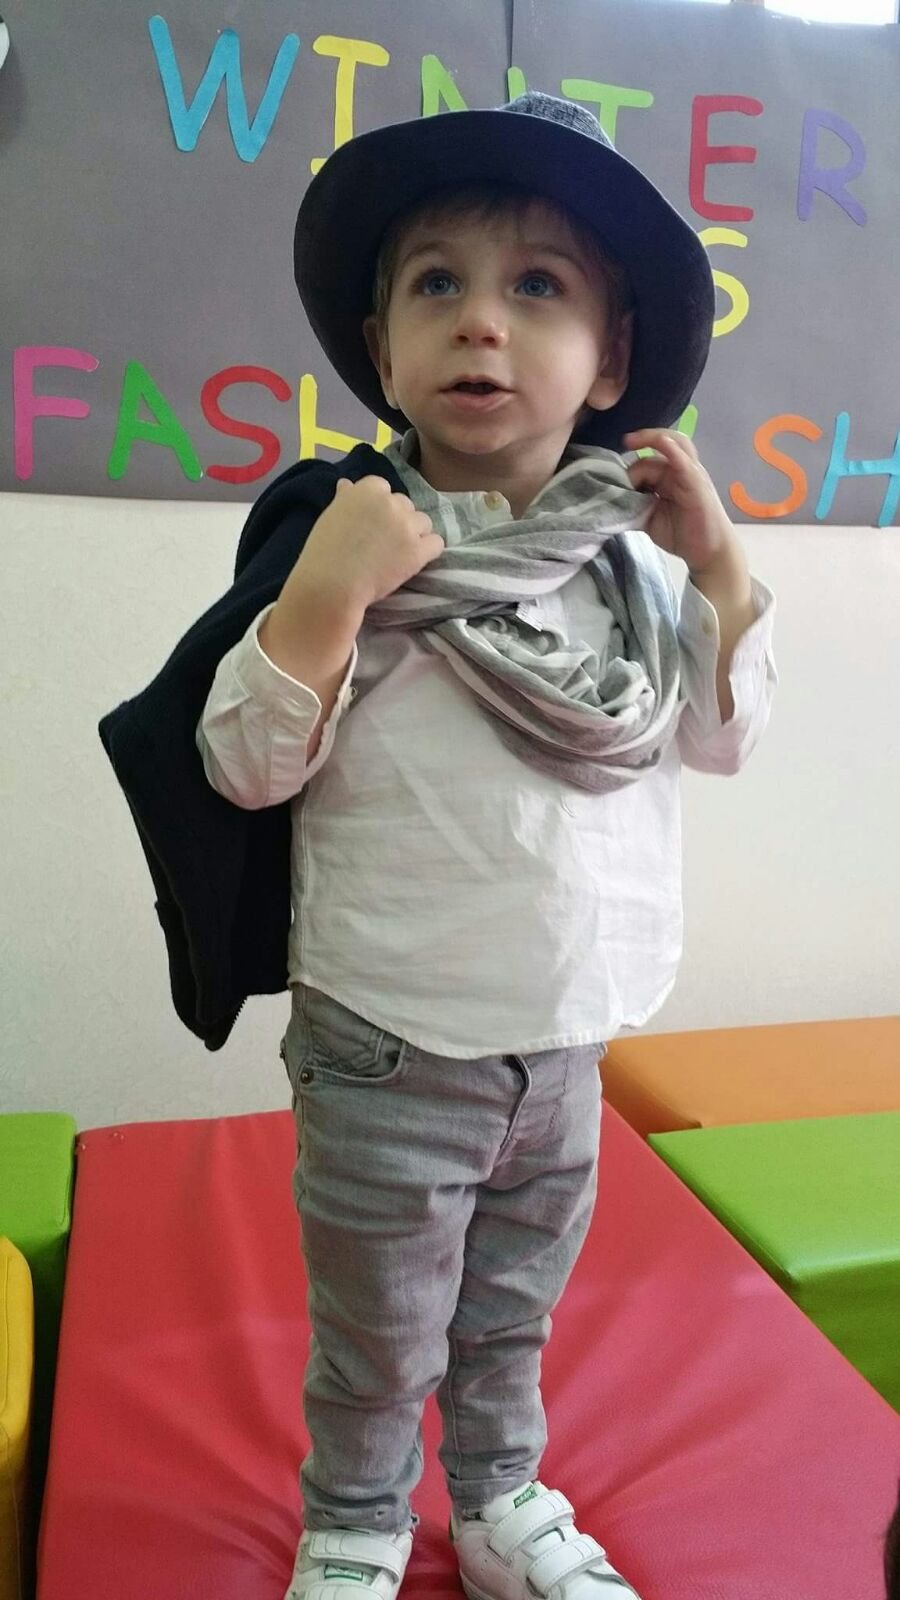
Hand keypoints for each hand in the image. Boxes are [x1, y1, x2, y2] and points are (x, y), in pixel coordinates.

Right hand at [296, 476, 444, 610]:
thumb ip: (345, 499)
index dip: (378, 507)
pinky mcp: (418, 550)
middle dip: (398, 519)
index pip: (382, 488)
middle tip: (384, 541)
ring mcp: (407, 525)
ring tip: (399, 552)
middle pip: (405, 504)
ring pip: (423, 522)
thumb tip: (347, 484)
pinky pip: (436, 543)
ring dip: (415, 534)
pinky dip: (428, 550)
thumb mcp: (330, 517)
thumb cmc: (324, 552)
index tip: (371, 523)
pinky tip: (414, 560)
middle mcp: (390, 502)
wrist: (332, 584)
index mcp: (367, 490)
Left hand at [623, 428, 735, 574]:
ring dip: (652, 438)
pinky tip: (662, 442)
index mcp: (668, 477)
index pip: (647, 459)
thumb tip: (610, 497)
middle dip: (636, 451)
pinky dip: (672, 449)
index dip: (629, 467)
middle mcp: (680, 470)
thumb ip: (633, 503)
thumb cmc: (682, 534)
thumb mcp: (649, 517)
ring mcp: (690, 474)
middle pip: (657, 448)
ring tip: (630, 441)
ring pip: (673, 444)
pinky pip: (684, 461)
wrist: (708, 551)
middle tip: (618, 472)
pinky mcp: (696, 483)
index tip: (610, 476)